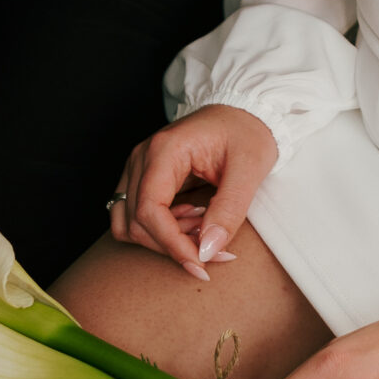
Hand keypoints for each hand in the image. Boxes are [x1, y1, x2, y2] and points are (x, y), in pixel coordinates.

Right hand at [108, 104, 277, 281]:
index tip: (202, 265)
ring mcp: (139, 166)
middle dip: (173, 245)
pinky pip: (136, 214)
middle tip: (215, 250)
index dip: (172, 244)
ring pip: (129, 222)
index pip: (149, 209)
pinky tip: (192, 219)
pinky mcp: (144, 176)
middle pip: (136, 221)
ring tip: (202, 230)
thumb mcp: (249, 169)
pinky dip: (160, 229)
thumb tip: (208, 251)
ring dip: (162, 239)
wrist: (245, 113)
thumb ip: (229, 210)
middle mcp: (142, 157)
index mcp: (165, 149)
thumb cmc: (248, 133)